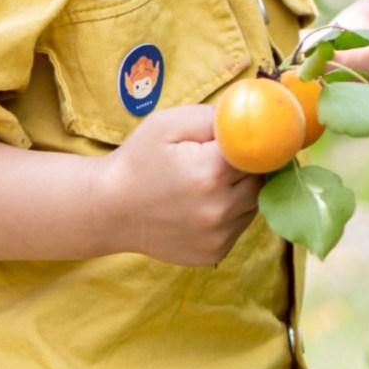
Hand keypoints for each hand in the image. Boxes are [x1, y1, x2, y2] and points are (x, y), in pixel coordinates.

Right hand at [89, 103, 265, 266]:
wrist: (109, 209)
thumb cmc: (137, 161)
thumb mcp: (166, 124)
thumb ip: (213, 117)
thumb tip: (253, 116)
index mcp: (210, 172)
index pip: (258, 152)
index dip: (249, 143)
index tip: (237, 141)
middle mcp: (219, 208)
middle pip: (260, 180)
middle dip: (245, 168)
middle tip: (214, 163)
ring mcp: (218, 236)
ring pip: (253, 205)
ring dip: (239, 192)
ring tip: (204, 185)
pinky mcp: (215, 253)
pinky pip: (239, 227)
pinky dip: (227, 215)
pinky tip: (200, 206)